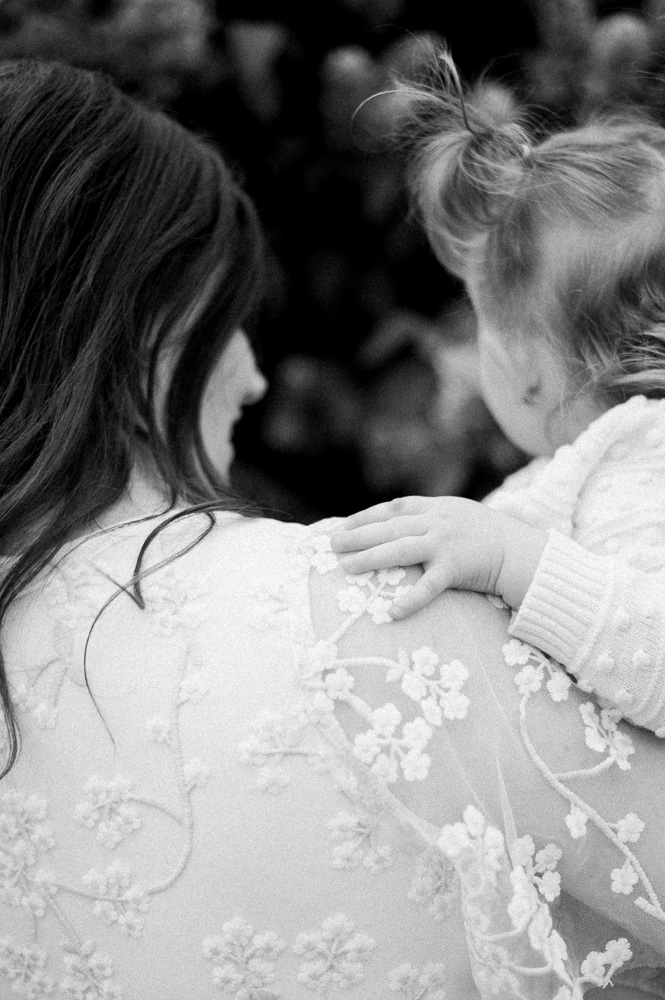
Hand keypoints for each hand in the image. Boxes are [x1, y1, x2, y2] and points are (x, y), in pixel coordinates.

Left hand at [330, 495, 547, 617]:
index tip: (341, 526)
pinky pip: (429, 585)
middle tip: (331, 545)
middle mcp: (437, 521)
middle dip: (357, 535)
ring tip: (346, 567)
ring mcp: (446, 543)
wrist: (523, 551)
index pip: (393, 508)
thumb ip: (431, 518)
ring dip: (370, 558)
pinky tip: (392, 611)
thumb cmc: (490, 537)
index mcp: (436, 508)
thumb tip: (399, 527)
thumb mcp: (459, 517)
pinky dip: (411, 598)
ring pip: (400, 549)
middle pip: (389, 527)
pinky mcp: (457, 567)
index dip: (365, 517)